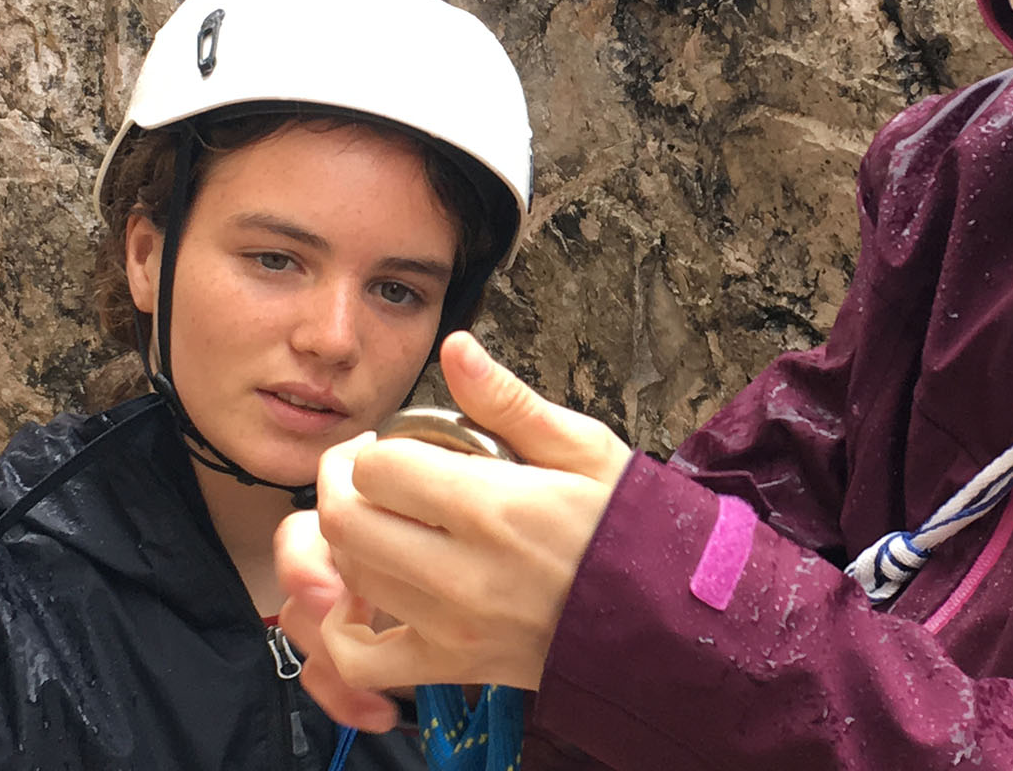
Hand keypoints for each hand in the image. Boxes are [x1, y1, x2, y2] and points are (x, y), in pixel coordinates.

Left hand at [280, 332, 631, 703]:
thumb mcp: (584, 447)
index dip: (377, 446)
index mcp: (493, 506)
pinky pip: (362, 658)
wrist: (668, 616)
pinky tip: (369, 595)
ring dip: (350, 540)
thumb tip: (455, 348)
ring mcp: (452, 625)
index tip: (399, 443)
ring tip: (386, 521)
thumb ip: (508, 400)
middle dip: (343, 483)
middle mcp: (462, 571)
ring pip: (347, 577)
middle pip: (344, 521)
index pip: (377, 468)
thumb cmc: (627, 526)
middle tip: (375, 472)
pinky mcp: (453, 665)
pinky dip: (345, 627)